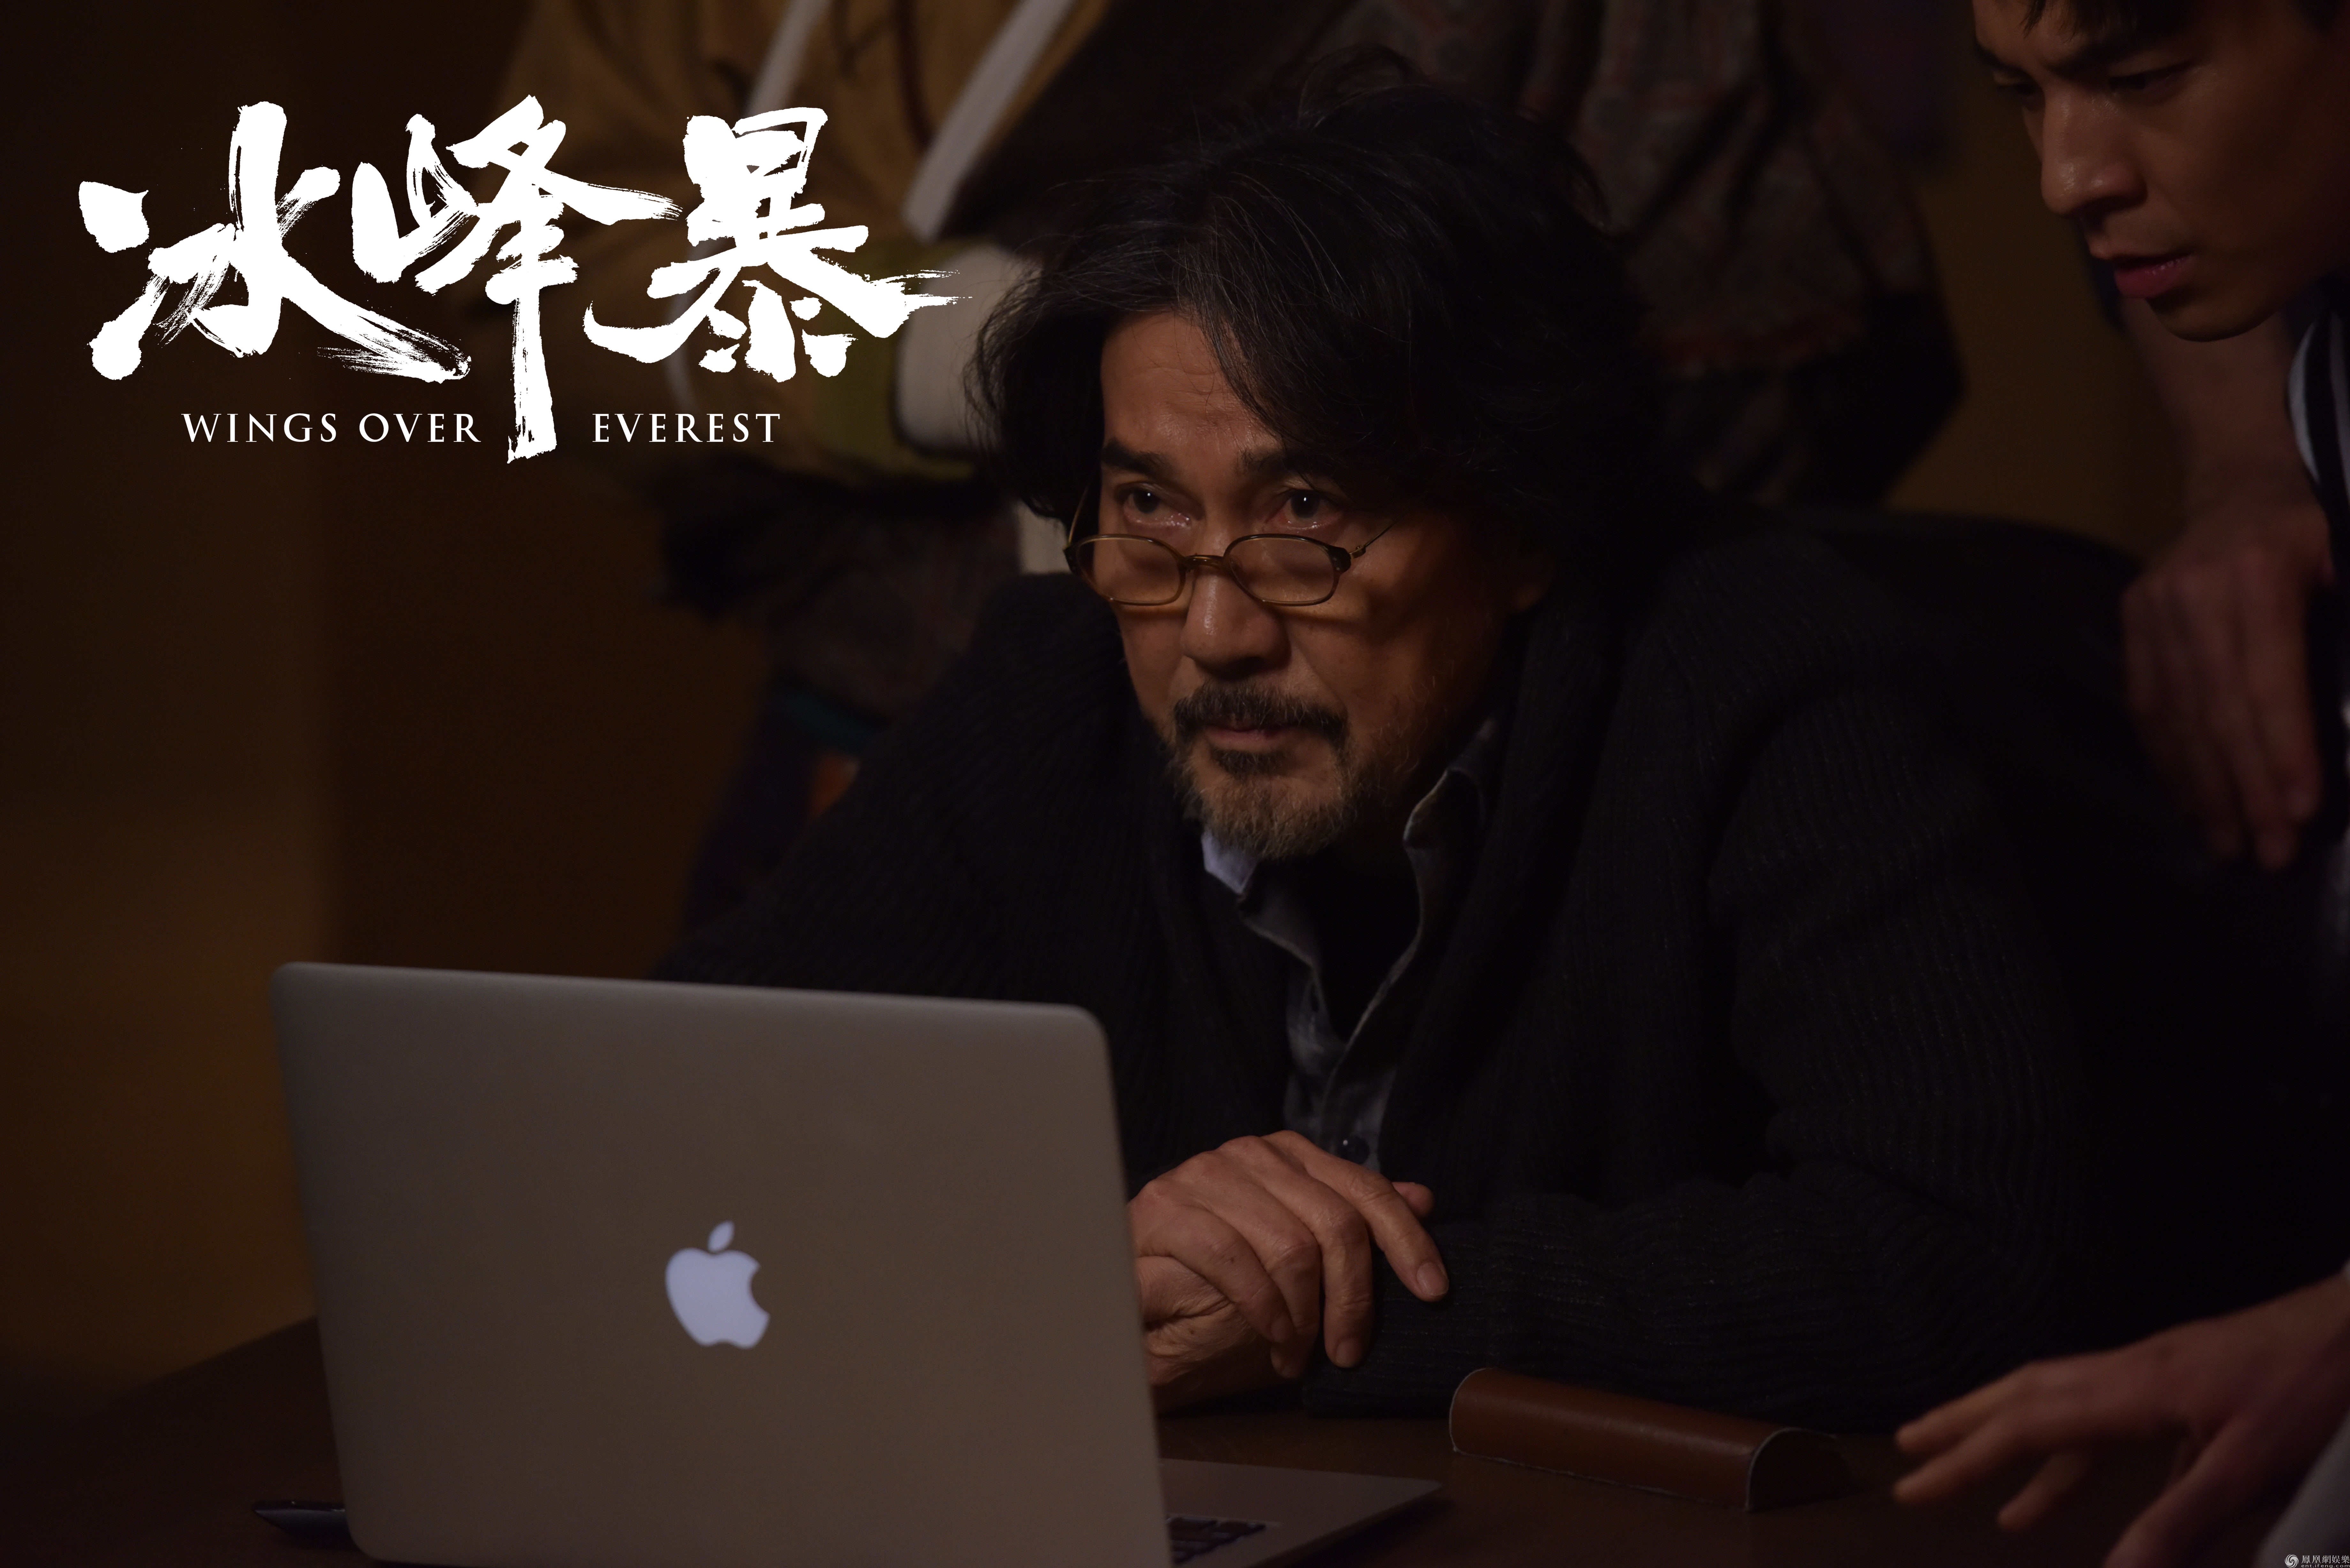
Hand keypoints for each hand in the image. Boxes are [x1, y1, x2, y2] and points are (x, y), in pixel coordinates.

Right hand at [1128, 1132, 1445, 1391]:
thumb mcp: (1301, 1256)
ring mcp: (1203, 1174)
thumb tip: (1423, 1197)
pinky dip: (1262, 1306)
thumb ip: (1355, 1221)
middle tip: (1347, 1350)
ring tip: (1297, 1354)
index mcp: (1287, 1154)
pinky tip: (1270, 1336)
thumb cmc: (1222, 1282)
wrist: (1132, 1299)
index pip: (1364, 1188)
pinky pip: (1233, 1257)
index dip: (1406, 1239)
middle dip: (1353, 1296)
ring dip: (1302, 1314)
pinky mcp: (1165, 1208)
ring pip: (1289, 1243)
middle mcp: (1249, 1153)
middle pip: (1336, 1221)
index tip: (1432, 1291)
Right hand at [1894, 1273, 2349, 1567]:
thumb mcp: (2250, 1464)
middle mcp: (2128, 1373)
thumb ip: (2181, 1520)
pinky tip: (2082, 1492)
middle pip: (2023, 1395)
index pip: (2027, 1425)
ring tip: (1985, 1491)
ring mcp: (2153, 1374)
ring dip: (2013, 1439)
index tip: (1915, 1484)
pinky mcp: (2180, 1383)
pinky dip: (2080, 1456)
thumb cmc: (2308, 1387)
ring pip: (2059, 1401)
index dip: (1966, 1458)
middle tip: (1907, 1447)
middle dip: (1962, 1425)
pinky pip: (2108, 1420)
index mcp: (2133, 1390)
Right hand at [2117, 301, 2333, 869]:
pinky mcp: (2131, 624)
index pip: (2268, 678)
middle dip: (2245, 787)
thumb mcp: (2347, 554)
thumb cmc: (2313, 523)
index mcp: (2254, 573)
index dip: (2284, 747)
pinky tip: (2192, 803)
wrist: (2237, 474)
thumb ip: (2347, 614)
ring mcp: (2151, 609)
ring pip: (2178, 715)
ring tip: (2231, 845)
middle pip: (2219, 708)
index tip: (2301, 809)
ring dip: (2205, 788)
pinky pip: (2149, 706)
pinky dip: (2170, 761)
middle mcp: (2191, 592)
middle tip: (2268, 852)